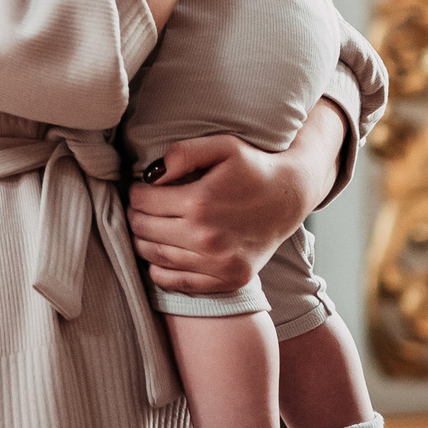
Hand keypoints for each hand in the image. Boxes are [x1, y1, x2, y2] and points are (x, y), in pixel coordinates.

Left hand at [126, 109, 343, 294]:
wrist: (291, 196)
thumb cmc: (254, 167)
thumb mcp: (222, 146)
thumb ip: (183, 153)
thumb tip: (150, 175)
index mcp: (201, 202)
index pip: (143, 202)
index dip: (136, 192)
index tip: (141, 189)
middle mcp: (208, 237)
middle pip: (145, 229)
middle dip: (136, 215)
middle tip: (140, 208)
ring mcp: (219, 263)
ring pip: (156, 256)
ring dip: (142, 241)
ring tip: (147, 227)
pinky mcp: (229, 279)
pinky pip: (177, 282)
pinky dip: (159, 270)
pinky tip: (161, 254)